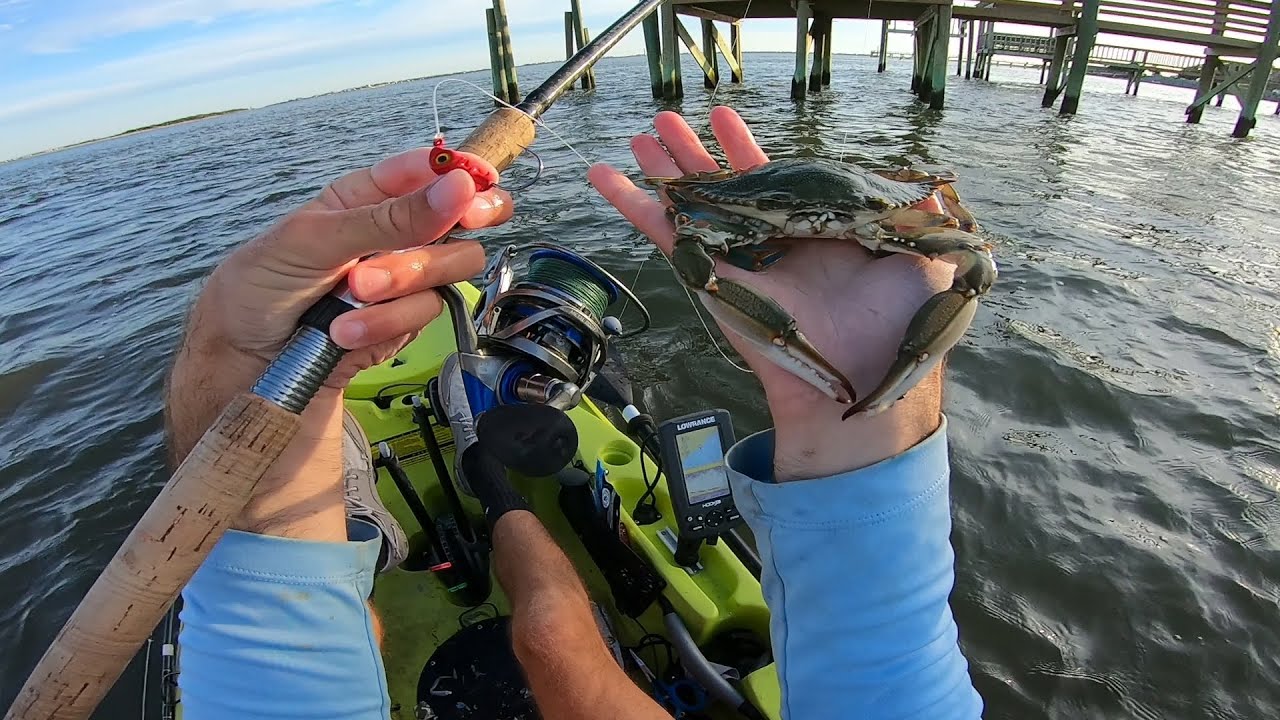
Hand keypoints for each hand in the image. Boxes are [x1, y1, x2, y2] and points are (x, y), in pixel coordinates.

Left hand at [168, 149, 510, 537]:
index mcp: (366, 197)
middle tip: (423, 244)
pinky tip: (347, 331)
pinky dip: (386, 323)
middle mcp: (393, 234)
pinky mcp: (406, 323)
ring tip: (351, 295)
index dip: (459, 173)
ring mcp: (404, 280)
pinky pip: (427, 314)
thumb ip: (390, 217)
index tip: (472, 184)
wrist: (246, 367)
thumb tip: (457, 186)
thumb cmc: (259, 289)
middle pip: (459, 221)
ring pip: (451, 269)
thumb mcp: (314, 240)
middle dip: (435, 238)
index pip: (429, 172)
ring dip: (401, 285)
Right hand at [589, 108, 950, 480]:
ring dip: (662, 170)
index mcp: (814, 234)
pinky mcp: (711, 275)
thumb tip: (928, 189)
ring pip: (690, 205)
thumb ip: (916, 221)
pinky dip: (634, 206)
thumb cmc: (897, 322)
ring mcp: (738, 259)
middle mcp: (772, 245)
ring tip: (640, 135)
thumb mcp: (924, 257)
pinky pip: (667, 235)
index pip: (772, 182)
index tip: (724, 119)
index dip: (745, 150)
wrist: (861, 370)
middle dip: (693, 153)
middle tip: (666, 121)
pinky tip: (605, 176)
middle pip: (721, 188)